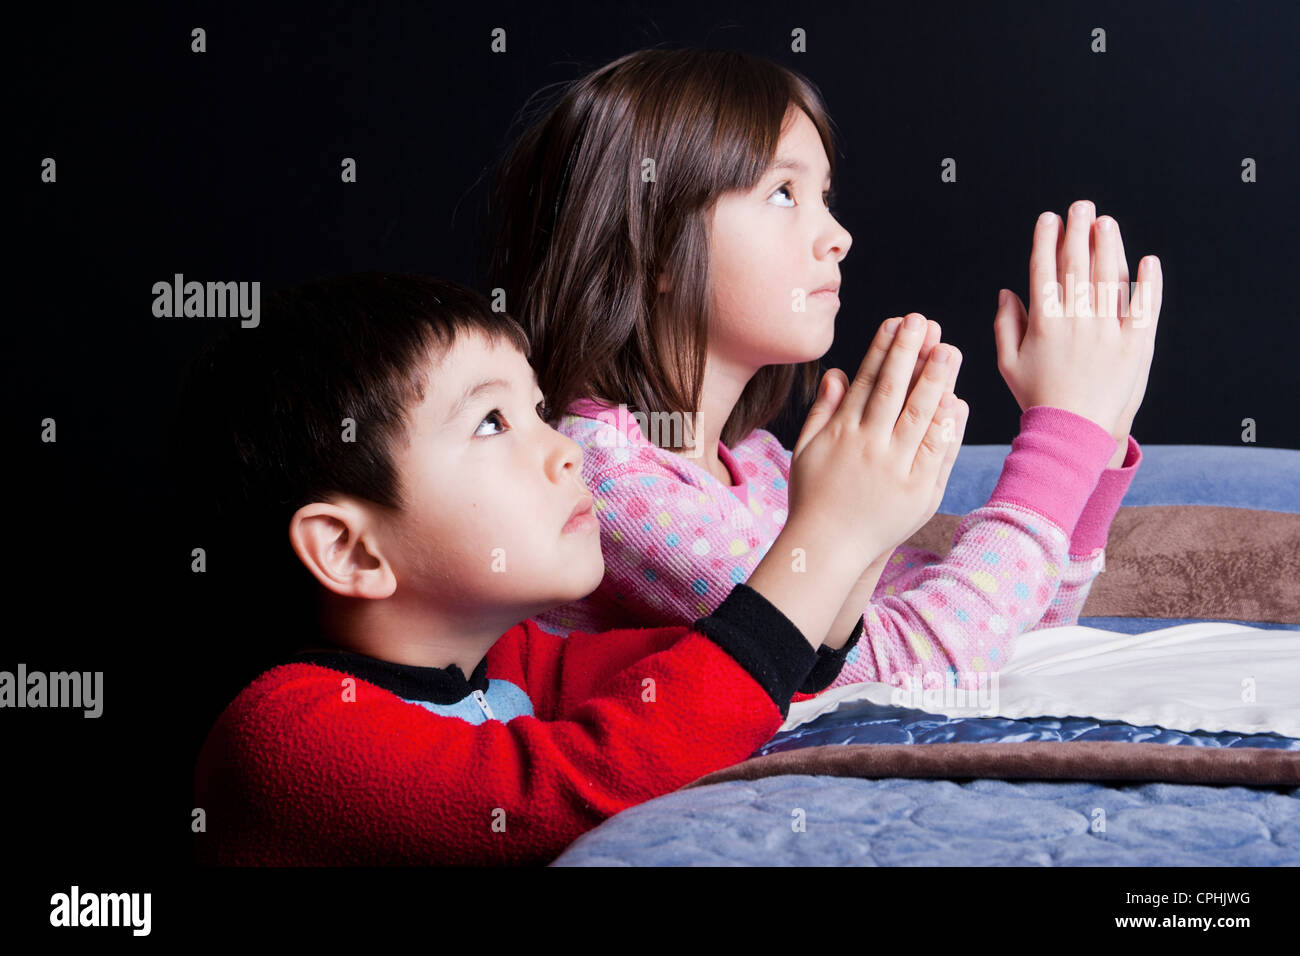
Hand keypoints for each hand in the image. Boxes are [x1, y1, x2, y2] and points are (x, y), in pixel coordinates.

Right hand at [789, 314, 967, 570]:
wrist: (828, 548)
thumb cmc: (813, 498)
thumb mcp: (806, 450)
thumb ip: (822, 410)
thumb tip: (836, 372)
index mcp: (843, 433)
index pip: (868, 382)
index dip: (884, 350)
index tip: (897, 322)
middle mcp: (871, 447)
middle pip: (896, 391)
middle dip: (912, 353)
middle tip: (927, 323)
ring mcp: (897, 470)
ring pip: (921, 417)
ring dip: (937, 381)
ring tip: (950, 350)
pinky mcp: (918, 492)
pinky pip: (939, 453)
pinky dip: (948, 427)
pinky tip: (957, 401)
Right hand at [993, 201, 1162, 434]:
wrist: (1074, 431)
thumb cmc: (1038, 397)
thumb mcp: (1008, 363)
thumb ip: (1006, 324)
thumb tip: (1007, 291)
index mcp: (1044, 323)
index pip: (1044, 270)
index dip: (1046, 240)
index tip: (1049, 219)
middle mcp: (1076, 321)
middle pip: (1077, 265)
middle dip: (1078, 231)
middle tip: (1081, 206)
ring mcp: (1108, 331)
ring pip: (1110, 278)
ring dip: (1109, 245)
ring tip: (1106, 223)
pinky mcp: (1135, 344)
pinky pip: (1143, 306)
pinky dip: (1148, 282)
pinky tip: (1147, 260)